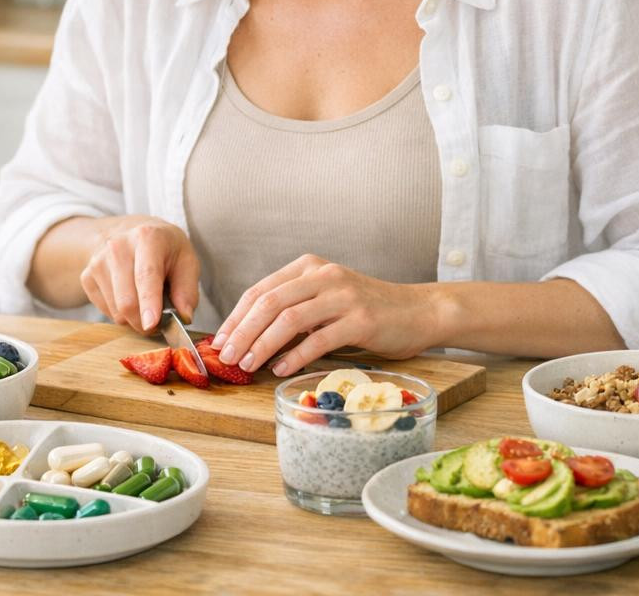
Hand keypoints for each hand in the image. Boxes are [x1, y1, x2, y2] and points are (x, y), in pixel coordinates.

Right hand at [79, 217, 200, 331]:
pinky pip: (106, 311)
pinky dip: (121, 313)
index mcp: (147, 237)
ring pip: (116, 311)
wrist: (131, 232)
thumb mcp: (186, 260)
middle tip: (158, 322)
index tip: (151, 324)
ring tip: (144, 302)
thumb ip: (187, 289)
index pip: (146, 275)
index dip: (149, 302)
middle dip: (145, 322)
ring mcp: (98, 261)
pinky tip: (129, 295)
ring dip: (134, 318)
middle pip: (127, 301)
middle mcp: (117, 246)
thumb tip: (184, 316)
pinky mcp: (87, 276)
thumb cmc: (164, 250)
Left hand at [211, 255, 434, 375]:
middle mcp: (324, 276)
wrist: (419, 311)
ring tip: (247, 365)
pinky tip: (281, 369)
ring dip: (263, 344)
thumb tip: (250, 338)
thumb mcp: (326, 299)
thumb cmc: (368, 310)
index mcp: (309, 267)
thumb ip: (295, 309)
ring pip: (289, 319)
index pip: (261, 290)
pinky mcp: (361, 319)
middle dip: (242, 332)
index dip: (236, 317)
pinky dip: (296, 356)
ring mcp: (343, 296)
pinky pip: (319, 338)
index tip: (219, 341)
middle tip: (226, 356)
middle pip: (269, 302)